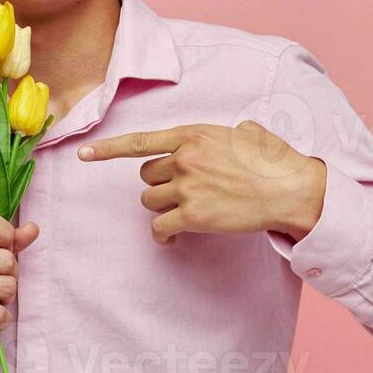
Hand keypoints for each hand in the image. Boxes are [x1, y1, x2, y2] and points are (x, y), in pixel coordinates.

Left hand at [77, 121, 327, 245]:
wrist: (289, 189)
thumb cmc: (272, 162)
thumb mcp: (243, 133)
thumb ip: (217, 135)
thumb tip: (224, 138)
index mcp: (192, 134)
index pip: (140, 141)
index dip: (107, 150)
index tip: (83, 155)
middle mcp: (184, 158)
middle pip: (146, 176)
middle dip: (160, 185)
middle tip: (186, 192)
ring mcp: (187, 187)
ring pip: (150, 201)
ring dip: (164, 209)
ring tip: (190, 212)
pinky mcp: (192, 216)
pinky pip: (160, 228)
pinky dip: (164, 236)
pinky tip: (176, 238)